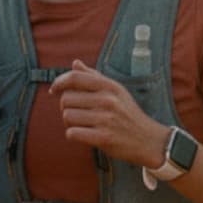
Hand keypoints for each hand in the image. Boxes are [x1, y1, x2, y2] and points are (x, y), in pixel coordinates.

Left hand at [51, 59, 166, 167]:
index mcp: (109, 87)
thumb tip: (75, 63)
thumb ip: (94, 76)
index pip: (75, 78)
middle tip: (78, 113)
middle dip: (66, 107)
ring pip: (67, 117)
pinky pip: (72, 133)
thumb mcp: (116, 91)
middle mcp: (108, 100)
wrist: (148, 140)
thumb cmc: (128, 114)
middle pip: (66, 99)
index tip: (54, 90)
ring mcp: (106, 119)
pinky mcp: (103, 138)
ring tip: (83, 125)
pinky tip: (85, 134)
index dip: (59, 82)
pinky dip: (74, 135)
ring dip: (70, 123)